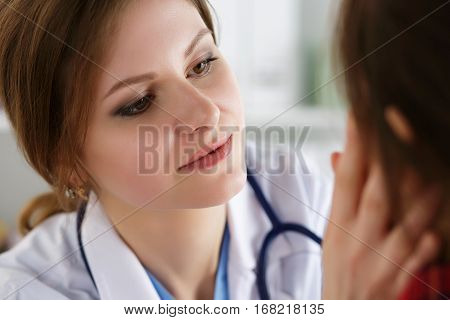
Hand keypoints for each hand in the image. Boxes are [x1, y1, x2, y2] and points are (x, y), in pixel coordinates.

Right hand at [322, 115, 440, 298]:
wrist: (343, 313)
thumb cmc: (339, 269)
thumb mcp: (333, 233)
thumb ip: (341, 196)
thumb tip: (342, 157)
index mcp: (338, 224)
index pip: (345, 179)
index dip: (354, 145)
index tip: (360, 115)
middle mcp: (357, 238)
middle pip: (375, 192)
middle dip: (390, 157)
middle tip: (401, 123)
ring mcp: (378, 259)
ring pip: (405, 221)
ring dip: (423, 193)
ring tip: (435, 165)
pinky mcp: (398, 278)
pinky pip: (420, 254)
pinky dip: (429, 238)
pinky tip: (436, 226)